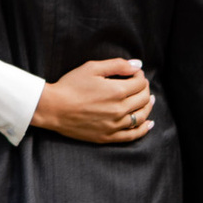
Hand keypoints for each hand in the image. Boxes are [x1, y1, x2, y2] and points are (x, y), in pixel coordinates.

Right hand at [32, 55, 153, 143]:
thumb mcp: (92, 68)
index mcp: (117, 91)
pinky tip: (148, 124)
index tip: (134, 74)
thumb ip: (117, 65)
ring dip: (148, 107)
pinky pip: (132, 135)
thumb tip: (138, 65)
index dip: (140, 76)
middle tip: (141, 84)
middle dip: (145, 89)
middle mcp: (119, 110)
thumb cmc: (70, 85)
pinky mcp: (108, 136)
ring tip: (149, 100)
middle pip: (143, 99)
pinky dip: (143, 129)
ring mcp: (114, 125)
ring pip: (141, 117)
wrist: (53, 108)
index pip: (140, 83)